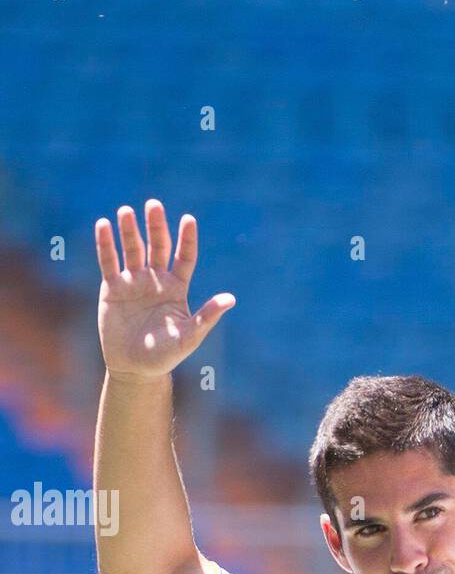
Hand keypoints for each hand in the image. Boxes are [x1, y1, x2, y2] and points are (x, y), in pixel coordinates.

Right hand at [94, 200, 234, 378]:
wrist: (135, 368)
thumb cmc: (165, 355)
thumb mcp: (189, 336)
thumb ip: (207, 316)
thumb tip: (231, 299)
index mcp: (177, 288)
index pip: (184, 257)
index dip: (186, 239)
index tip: (188, 219)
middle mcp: (156, 280)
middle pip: (158, 247)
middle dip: (156, 226)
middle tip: (154, 205)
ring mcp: (133, 282)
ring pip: (133, 250)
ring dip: (130, 230)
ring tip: (126, 211)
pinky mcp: (112, 288)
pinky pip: (108, 262)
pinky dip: (106, 244)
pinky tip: (103, 225)